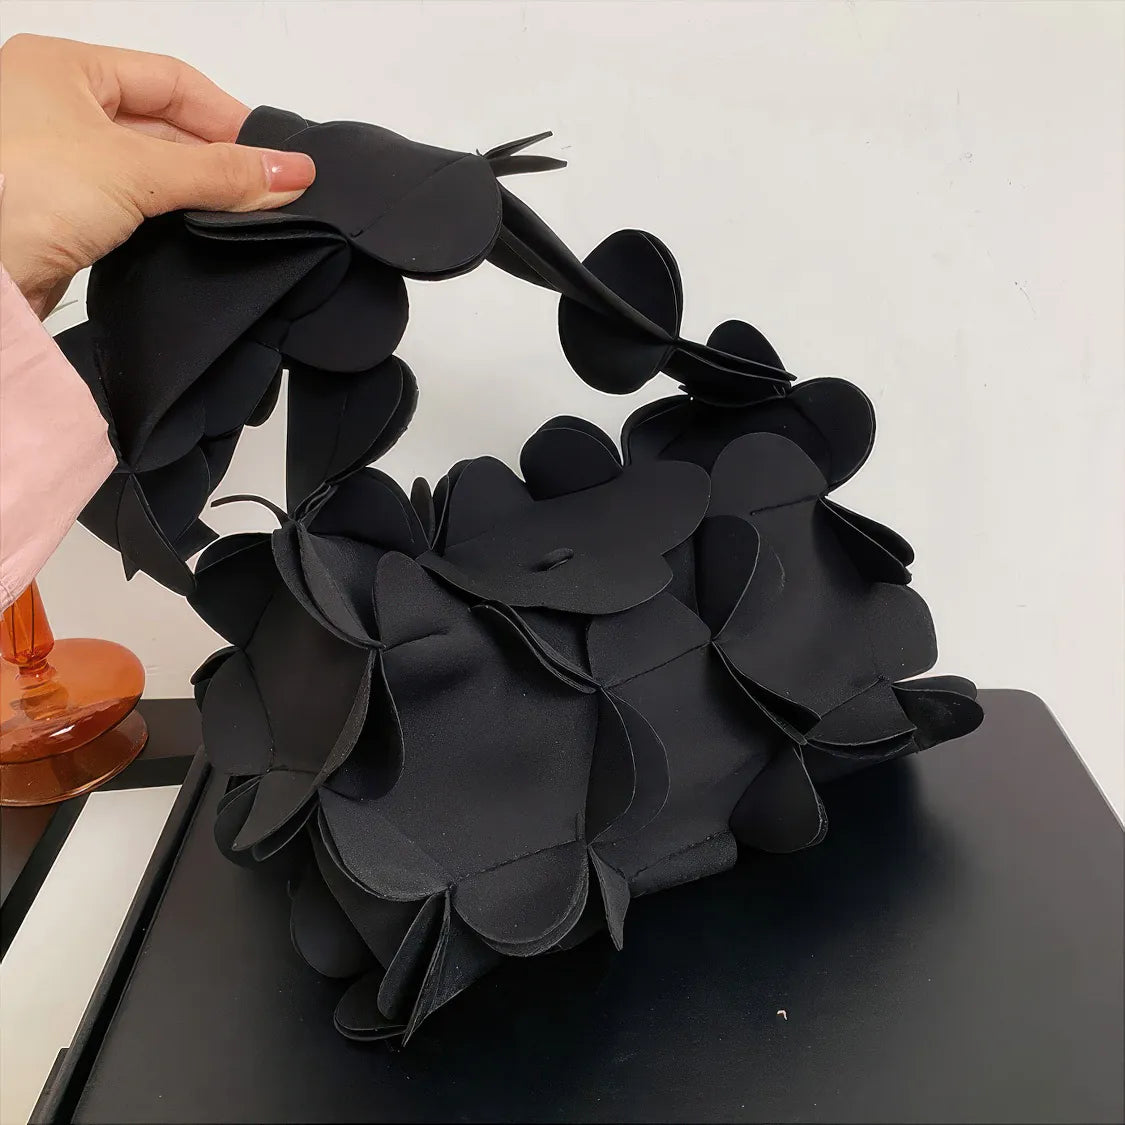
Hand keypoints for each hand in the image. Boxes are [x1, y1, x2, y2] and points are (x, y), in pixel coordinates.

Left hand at [0, 34, 315, 316]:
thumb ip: (220, 174)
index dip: (228, 117)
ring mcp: (54, 161)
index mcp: (62, 67)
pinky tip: (200, 238)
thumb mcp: (138, 170)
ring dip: (195, 193)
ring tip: (244, 218)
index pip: (171, 80)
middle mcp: (54, 105)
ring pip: (149, 169)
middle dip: (216, 160)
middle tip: (267, 194)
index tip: (272, 158)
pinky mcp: (59, 214)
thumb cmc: (24, 191)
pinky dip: (168, 219)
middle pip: (162, 125)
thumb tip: (294, 173)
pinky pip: (130, 206)